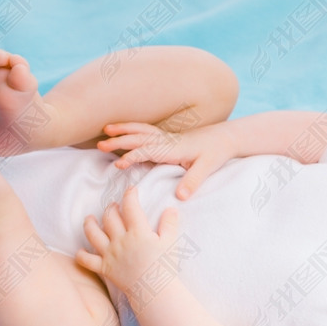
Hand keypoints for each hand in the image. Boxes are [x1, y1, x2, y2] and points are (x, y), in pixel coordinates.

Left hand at [76, 186, 180, 302]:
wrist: (154, 290)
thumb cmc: (164, 266)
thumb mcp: (170, 242)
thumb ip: (169, 224)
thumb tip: (171, 209)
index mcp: (137, 231)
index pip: (130, 206)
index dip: (130, 195)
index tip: (131, 190)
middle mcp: (121, 240)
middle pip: (110, 217)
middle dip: (111, 208)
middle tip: (114, 206)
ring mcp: (110, 254)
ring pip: (94, 234)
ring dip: (90, 224)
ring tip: (89, 219)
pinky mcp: (105, 268)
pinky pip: (87, 261)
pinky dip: (81, 255)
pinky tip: (80, 250)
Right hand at [96, 119, 236, 198]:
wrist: (225, 137)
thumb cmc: (215, 152)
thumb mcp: (207, 168)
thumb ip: (193, 181)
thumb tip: (180, 197)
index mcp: (174, 148)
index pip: (148, 151)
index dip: (133, 157)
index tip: (118, 164)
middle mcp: (167, 140)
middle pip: (139, 138)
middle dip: (119, 140)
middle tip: (100, 145)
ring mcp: (167, 137)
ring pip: (141, 130)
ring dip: (124, 129)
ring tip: (106, 128)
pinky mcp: (168, 138)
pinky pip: (146, 131)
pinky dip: (132, 128)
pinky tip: (124, 130)